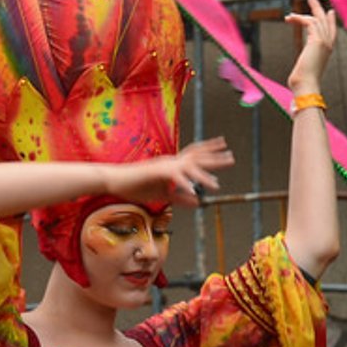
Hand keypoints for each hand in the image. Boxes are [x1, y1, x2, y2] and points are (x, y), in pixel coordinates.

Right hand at [111, 139, 233, 208]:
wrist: (115, 181)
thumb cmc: (136, 187)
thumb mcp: (163, 195)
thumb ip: (181, 198)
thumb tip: (198, 201)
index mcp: (172, 164)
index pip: (194, 154)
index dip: (209, 149)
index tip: (223, 145)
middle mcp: (171, 161)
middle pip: (196, 157)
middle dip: (215, 158)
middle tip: (231, 157)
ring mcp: (164, 166)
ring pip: (189, 168)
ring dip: (203, 176)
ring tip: (216, 185)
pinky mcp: (157, 173)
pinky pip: (175, 179)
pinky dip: (185, 185)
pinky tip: (193, 193)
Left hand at [283, 0, 338, 96]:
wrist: (306, 85)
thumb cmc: (304, 82)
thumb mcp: (305, 70)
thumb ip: (304, 65)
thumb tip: (297, 75)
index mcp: (327, 51)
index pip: (331, 31)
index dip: (330, 21)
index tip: (329, 12)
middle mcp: (328, 44)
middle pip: (325, 21)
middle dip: (318, 8)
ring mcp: (324, 41)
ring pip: (317, 18)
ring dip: (305, 11)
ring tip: (294, 9)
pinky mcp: (316, 40)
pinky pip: (309, 22)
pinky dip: (299, 18)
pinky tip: (290, 18)